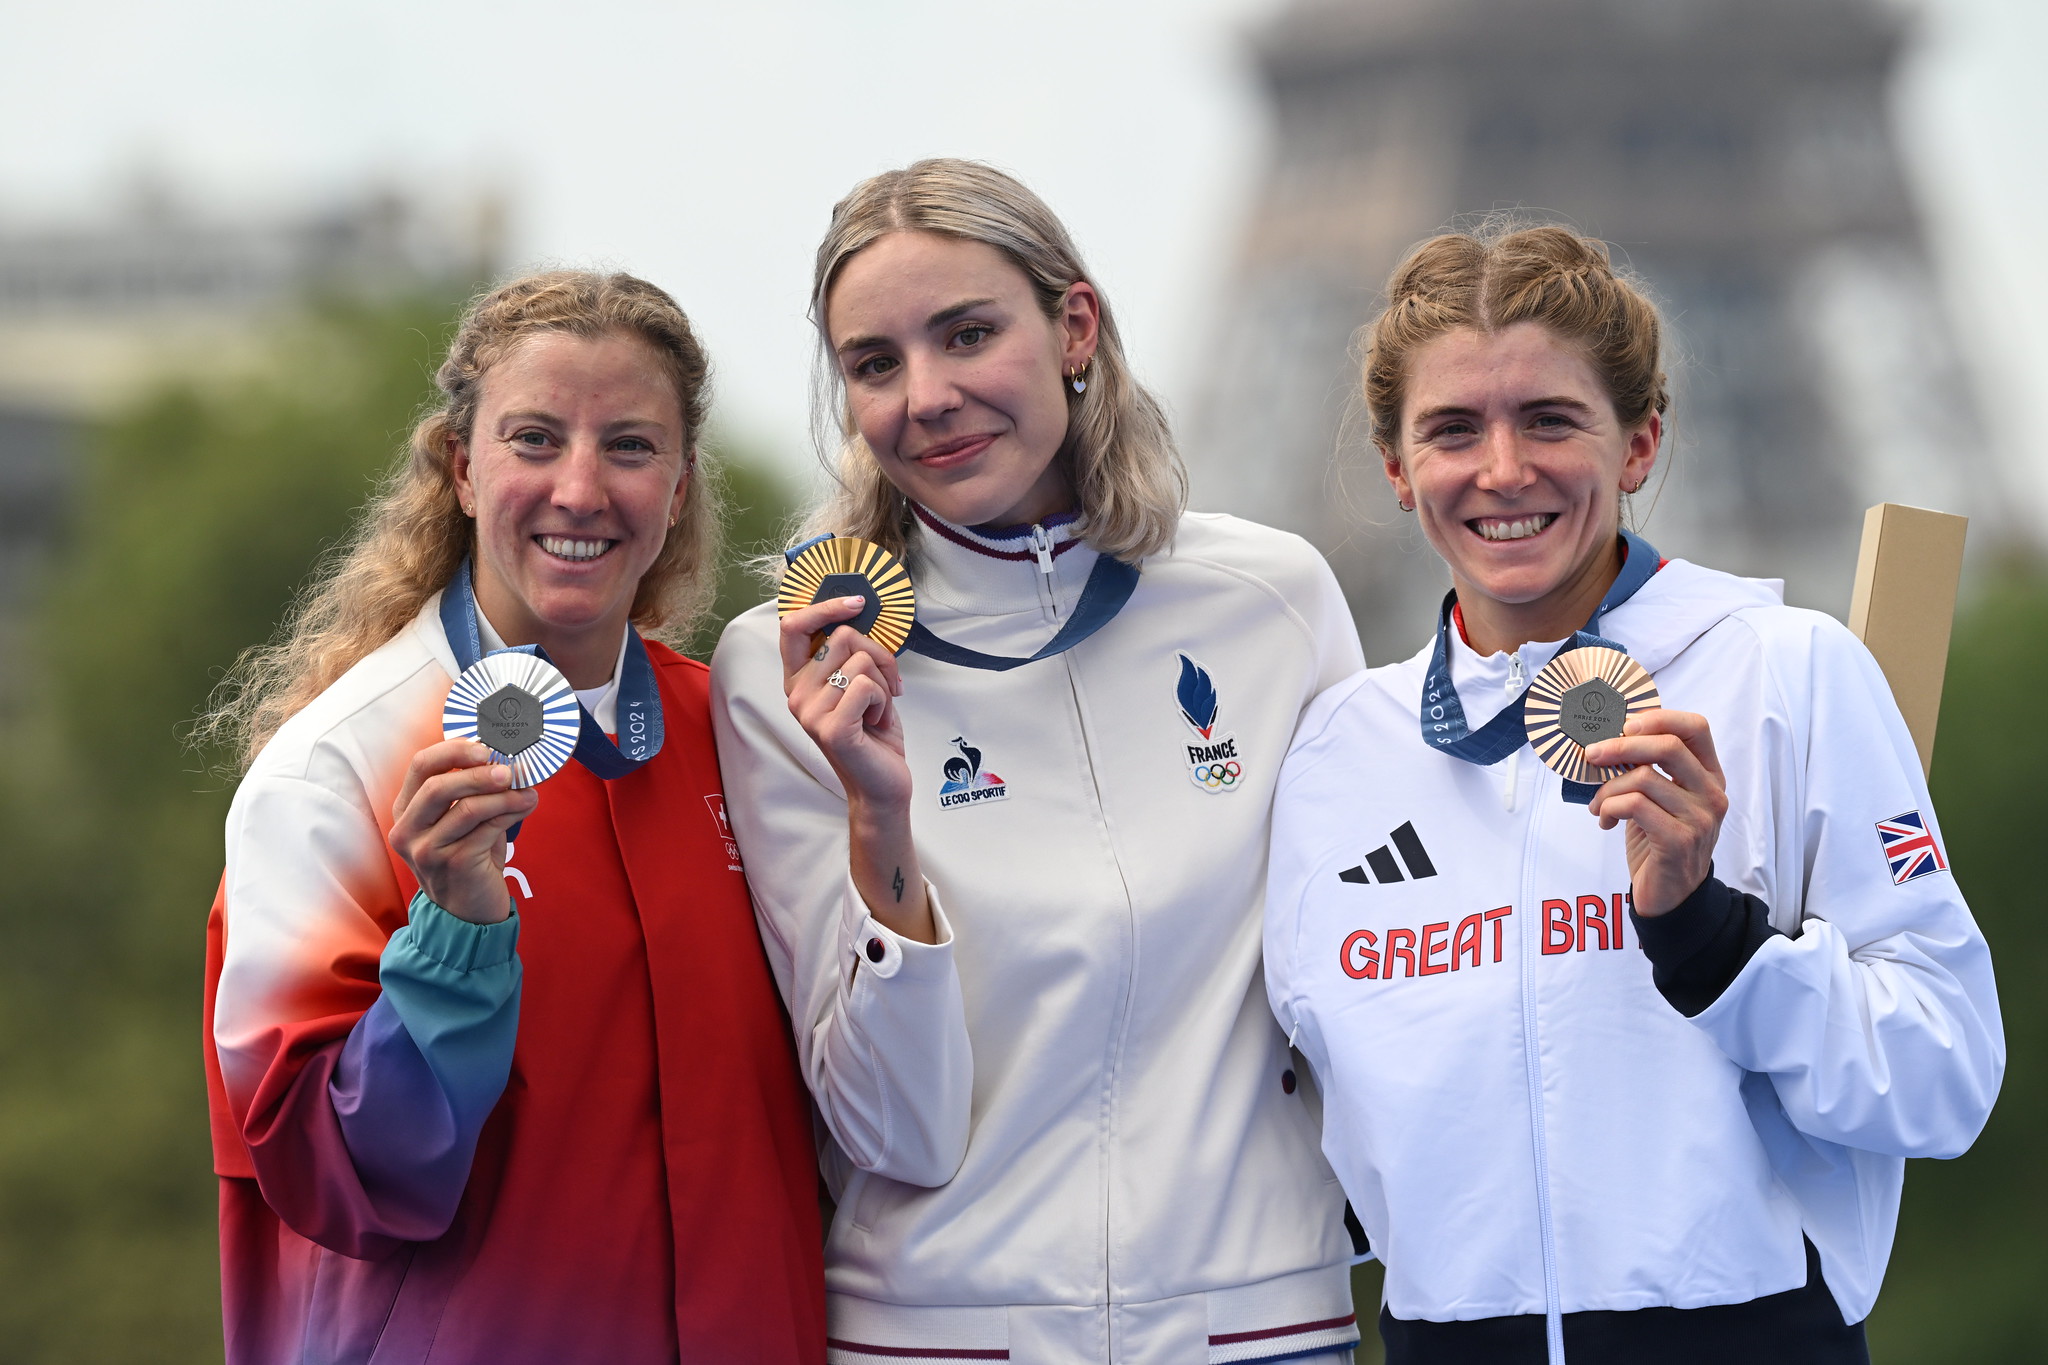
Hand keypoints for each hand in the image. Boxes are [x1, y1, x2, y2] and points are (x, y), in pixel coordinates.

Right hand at [388, 739, 538, 924]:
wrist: (468, 911)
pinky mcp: (453, 864)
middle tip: (509, 770)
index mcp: (406, 811)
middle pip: (438, 786)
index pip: (420, 766)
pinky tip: (526, 806)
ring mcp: (426, 850)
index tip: (484, 747)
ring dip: (504, 795)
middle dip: (479, 773)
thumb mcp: (461, 820)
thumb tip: (507, 759)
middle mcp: (407, 830)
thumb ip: (473, 791)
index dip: (453, 750)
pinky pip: (487, 828)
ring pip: (467, 808)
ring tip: (526, 791)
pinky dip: (511, 812)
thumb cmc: (468, 857)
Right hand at [779, 596, 909, 809]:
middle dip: (879, 655)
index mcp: (799, 680)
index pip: (793, 626)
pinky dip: (885, 700)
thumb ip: (850, 655)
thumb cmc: (873, 734)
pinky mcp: (831, 728)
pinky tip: (877, 722)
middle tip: (888, 684)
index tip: (857, 602)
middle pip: (842, 637)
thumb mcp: (858, 684)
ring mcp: (810, 712)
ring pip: (861, 661)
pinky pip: (867, 686)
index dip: (824, 607)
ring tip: (878, 710)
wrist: (881, 784)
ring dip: (885, 684)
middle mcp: (797, 694)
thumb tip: (860, 612)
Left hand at [1582, 709, 1726, 917]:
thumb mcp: (1659, 797)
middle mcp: (1711, 793)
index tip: (1623, 725)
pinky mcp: (1679, 840)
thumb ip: (1648, 768)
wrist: (1670, 895)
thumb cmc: (1659, 839)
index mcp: (1709, 775)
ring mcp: (1700, 818)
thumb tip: (1607, 737)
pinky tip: (1604, 821)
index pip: (1696, 727)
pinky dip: (1608, 808)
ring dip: (1607, 789)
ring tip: (1598, 805)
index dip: (1658, 718)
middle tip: (1591, 754)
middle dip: (1621, 746)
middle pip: (1668, 746)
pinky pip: (1633, 806)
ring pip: (1643, 778)